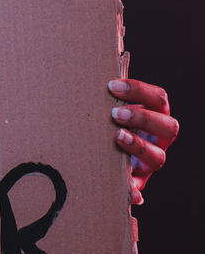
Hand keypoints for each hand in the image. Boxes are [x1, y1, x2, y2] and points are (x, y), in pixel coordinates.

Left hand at [109, 78, 177, 205]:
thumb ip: (106, 92)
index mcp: (153, 115)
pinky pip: (138, 191)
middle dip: (144, 117)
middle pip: (169, 127)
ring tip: (117, 136)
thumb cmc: (103, 122)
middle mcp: (157, 140)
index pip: (160, 99)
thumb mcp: (107, 105)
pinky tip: (127, 192)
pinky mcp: (134, 185)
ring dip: (138, 146)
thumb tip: (84, 60)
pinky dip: (133, 193)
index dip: (140, 91)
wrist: (99, 158)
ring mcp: (148, 163)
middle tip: (115, 112)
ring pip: (158, 158)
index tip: (112, 85)